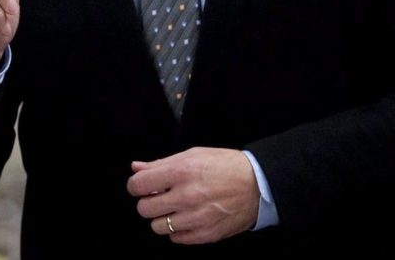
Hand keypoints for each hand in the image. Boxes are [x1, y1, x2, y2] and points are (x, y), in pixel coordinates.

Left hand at [127, 147, 259, 243]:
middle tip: (161, 197)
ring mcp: (196, 218)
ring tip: (176, 208)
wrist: (258, 185)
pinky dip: (178, 230)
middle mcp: (187, 196)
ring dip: (162, 217)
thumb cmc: (224, 166)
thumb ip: (161, 163)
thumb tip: (136, 168)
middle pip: (144, 209)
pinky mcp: (206, 234)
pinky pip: (176, 238)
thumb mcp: (193, 155)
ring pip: (157, 227)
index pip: (139, 185)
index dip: (136, 186)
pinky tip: (188, 218)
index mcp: (182, 171)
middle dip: (148, 202)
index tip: (142, 186)